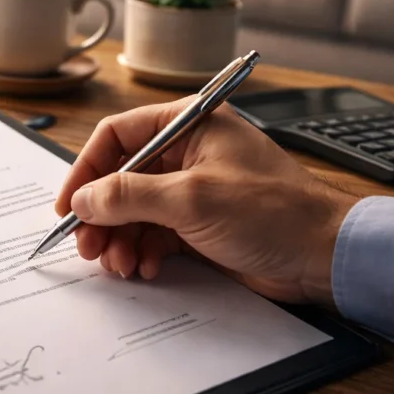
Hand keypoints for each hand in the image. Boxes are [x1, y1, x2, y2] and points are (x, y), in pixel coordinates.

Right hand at [55, 100, 358, 306]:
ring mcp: (192, 189)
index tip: (69, 205)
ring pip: (133, 211)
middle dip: (101, 215)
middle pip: (120, 179)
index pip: (117, 136)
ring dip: (119, 240)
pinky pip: (153, 234)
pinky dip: (142, 252)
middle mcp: (187, 152)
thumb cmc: (275, 213)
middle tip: (88, 246)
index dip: (86, 170)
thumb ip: (128, 196)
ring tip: (119, 265)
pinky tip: (145, 268)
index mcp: (188, 125)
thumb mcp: (191, 199)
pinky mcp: (199, 224)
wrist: (325, 256)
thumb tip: (83, 200)